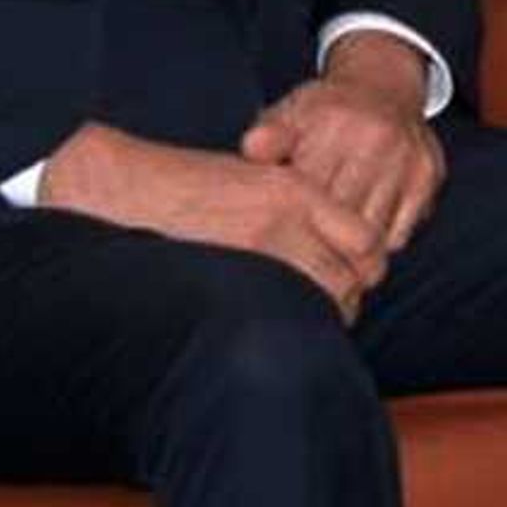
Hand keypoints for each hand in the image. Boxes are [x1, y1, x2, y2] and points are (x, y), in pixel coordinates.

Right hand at [36, 123, 391, 320]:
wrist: (136, 188)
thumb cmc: (192, 186)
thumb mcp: (257, 180)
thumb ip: (298, 209)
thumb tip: (326, 246)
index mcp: (300, 190)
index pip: (367, 239)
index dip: (369, 266)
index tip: (359, 277)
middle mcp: (293, 216)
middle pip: (355, 274)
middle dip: (353, 296)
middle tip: (339, 306)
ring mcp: (266, 245)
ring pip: (328, 295)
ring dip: (329, 313)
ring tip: (315, 320)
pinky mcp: (241, 268)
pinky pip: (289, 304)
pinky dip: (297, 318)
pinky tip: (287, 325)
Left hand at [244, 34, 445, 252]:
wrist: (384, 86)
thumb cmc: (326, 110)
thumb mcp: (289, 112)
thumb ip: (267, 134)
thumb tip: (251, 149)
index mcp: (334, 124)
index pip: (308, 190)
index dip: (290, 216)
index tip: (278, 229)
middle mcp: (375, 141)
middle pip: (340, 215)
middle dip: (318, 237)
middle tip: (299, 254)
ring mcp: (406, 161)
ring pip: (371, 232)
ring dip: (348, 249)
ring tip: (327, 254)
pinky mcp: (429, 177)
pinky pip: (398, 235)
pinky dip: (377, 246)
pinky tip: (359, 244)